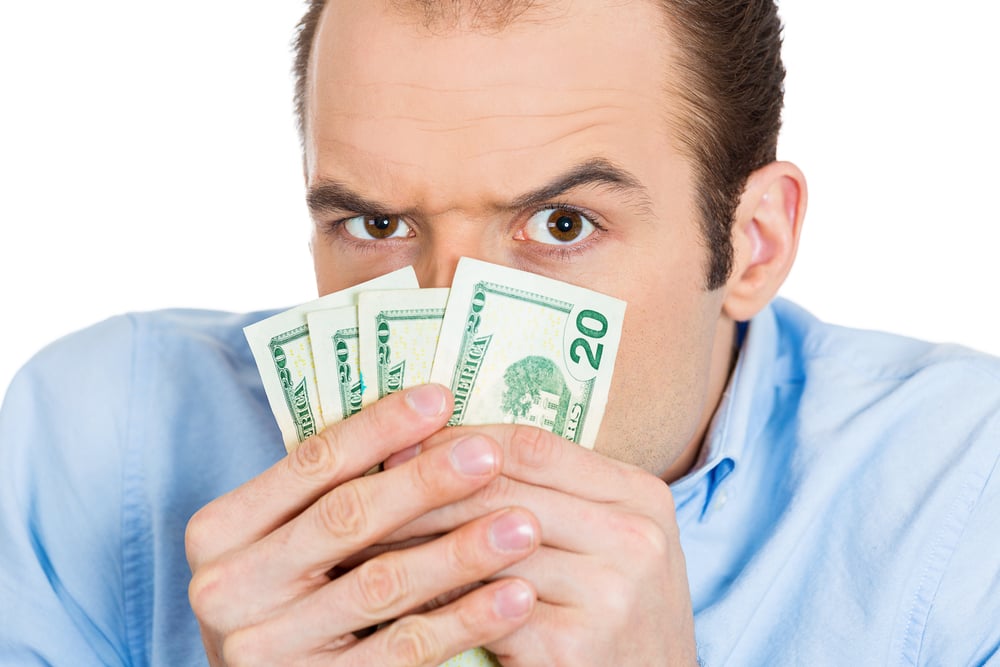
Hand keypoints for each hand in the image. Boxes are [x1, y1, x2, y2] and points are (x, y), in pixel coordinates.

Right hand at [184, 385, 539, 665]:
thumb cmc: (291, 595)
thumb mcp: (286, 540)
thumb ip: (331, 492)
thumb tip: (428, 417)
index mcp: (219, 532)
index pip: (310, 464)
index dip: (380, 427)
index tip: (442, 397)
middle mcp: (227, 589)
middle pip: (345, 519)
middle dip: (424, 482)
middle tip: (488, 455)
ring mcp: (266, 649)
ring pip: (381, 584)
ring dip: (460, 552)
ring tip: (521, 525)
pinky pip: (404, 649)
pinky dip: (465, 620)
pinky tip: (514, 597)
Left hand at [382, 423, 697, 665]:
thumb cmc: (620, 616)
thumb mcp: (611, 543)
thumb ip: (553, 498)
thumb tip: (444, 454)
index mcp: (640, 495)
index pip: (533, 445)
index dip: (459, 440)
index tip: (404, 444)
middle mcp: (633, 536)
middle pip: (501, 490)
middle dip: (423, 489)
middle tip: (363, 489)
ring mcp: (608, 593)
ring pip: (483, 547)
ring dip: (414, 543)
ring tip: (366, 540)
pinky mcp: (573, 648)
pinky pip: (480, 609)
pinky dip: (432, 601)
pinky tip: (397, 597)